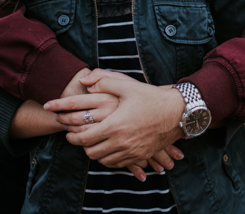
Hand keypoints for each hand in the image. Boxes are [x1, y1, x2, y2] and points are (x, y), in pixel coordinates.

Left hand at [62, 70, 185, 168]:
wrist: (177, 112)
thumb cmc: (152, 97)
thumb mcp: (128, 85)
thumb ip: (104, 81)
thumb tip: (85, 81)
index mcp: (114, 125)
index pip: (84, 138)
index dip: (72, 137)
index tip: (67, 132)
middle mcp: (121, 142)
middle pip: (91, 152)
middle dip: (81, 145)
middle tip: (78, 137)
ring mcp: (131, 151)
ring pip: (103, 160)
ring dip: (95, 152)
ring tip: (92, 142)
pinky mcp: (140, 155)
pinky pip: (117, 163)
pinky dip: (109, 158)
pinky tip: (108, 149)